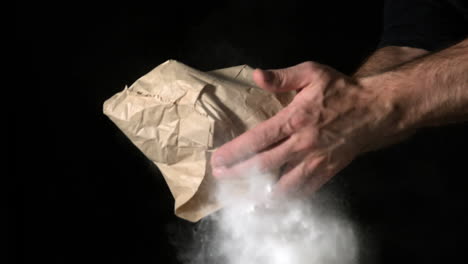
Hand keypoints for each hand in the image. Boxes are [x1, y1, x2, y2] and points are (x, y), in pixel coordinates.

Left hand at [211, 62, 399, 194]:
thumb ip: (283, 77)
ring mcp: (316, 162)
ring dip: (260, 194)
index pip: (258, 139)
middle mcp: (303, 144)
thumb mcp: (312, 73)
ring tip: (241, 200)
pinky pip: (304, 192)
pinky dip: (286, 202)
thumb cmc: (342, 90)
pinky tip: (272, 206)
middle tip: (220, 177)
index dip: (235, 152)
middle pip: (264, 165)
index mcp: (295, 119)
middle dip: (239, 173)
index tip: (217, 160)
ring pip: (283, 186)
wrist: (377, 110)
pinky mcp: (327, 173)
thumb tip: (256, 75)